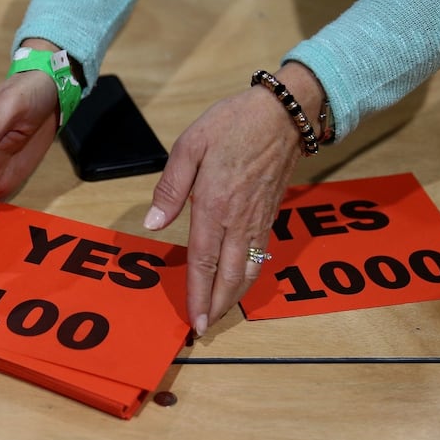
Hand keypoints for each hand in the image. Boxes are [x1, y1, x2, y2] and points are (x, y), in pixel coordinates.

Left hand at [144, 63, 324, 335]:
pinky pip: (259, 255)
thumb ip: (170, 188)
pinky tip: (240, 282)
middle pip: (229, 276)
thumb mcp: (191, 145)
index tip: (195, 319)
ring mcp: (258, 219)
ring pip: (249, 270)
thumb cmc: (234, 123)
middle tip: (206, 328)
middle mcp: (238, 219)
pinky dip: (249, 276)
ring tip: (222, 313)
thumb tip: (153, 224)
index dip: (198, 294)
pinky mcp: (270, 214)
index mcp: (214, 205)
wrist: (286, 112)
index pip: (203, 262)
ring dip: (235, 296)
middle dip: (218, 306)